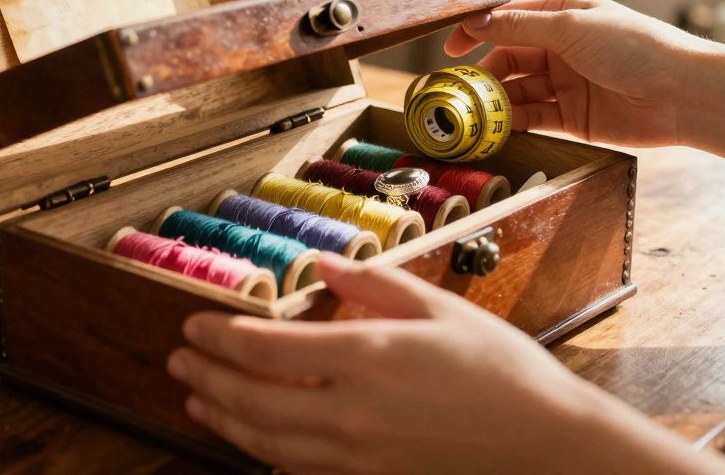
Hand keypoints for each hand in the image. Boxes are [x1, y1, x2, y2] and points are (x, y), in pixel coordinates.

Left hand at [167, 255, 724, 474]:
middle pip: (250, 399)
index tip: (193, 324)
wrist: (546, 445)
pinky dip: (263, 453)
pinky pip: (298, 471)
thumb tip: (322, 269)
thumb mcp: (439, 309)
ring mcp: (357, 455)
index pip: (263, 349)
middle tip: (178, 360)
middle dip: (204, 378)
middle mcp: (350, 411)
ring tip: (196, 402)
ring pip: (264, 442)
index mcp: (365, 357)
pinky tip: (253, 441)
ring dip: (223, 419)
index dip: (218, 337)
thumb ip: (372, 287)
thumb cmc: (502, 371)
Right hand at [443, 0, 714, 146]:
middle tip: (458, 90)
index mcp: (563, 15)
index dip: (478, 32)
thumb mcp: (570, 27)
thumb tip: (475, 23)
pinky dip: (512, 123)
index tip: (450, 49)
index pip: (509, 20)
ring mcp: (567, 84)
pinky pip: (533, 118)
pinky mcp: (573, 117)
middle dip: (482, 74)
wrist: (681, 93)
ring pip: (517, 91)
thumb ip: (519, 28)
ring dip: (494, 101)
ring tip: (471, 113)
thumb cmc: (634, 47)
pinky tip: (495, 128)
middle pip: (508, 59)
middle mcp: (562, 48)